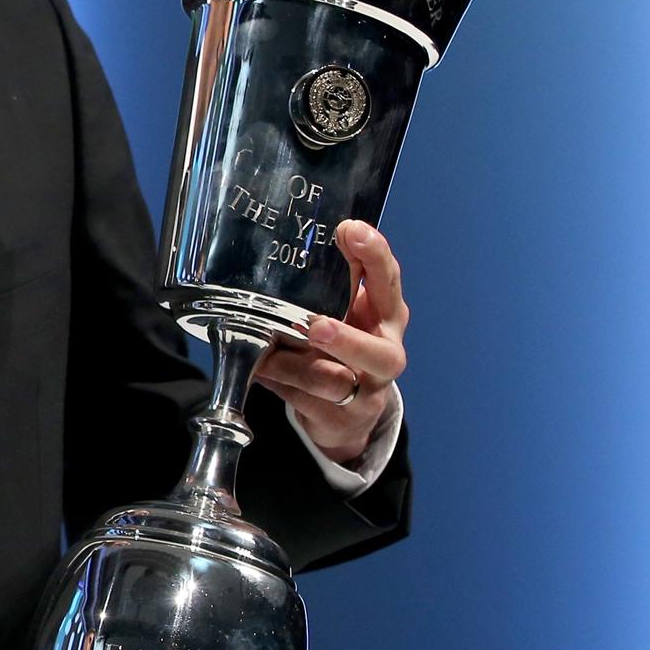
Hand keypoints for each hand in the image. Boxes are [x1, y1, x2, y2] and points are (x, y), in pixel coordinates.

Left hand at [252, 219, 406, 463]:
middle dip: (347, 340)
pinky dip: (277, 381)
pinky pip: (303, 400)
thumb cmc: (341, 344)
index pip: (390, 282)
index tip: (351, 230)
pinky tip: (259, 367)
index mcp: (388, 317)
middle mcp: (385, 355)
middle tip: (316, 327)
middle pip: (379, 354)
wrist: (346, 412)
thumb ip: (331, 277)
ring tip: (266, 350)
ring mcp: (366, 393)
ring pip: (333, 382)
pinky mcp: (340, 419)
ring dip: (294, 366)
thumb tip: (290, 234)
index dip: (375, 256)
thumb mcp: (342, 308)